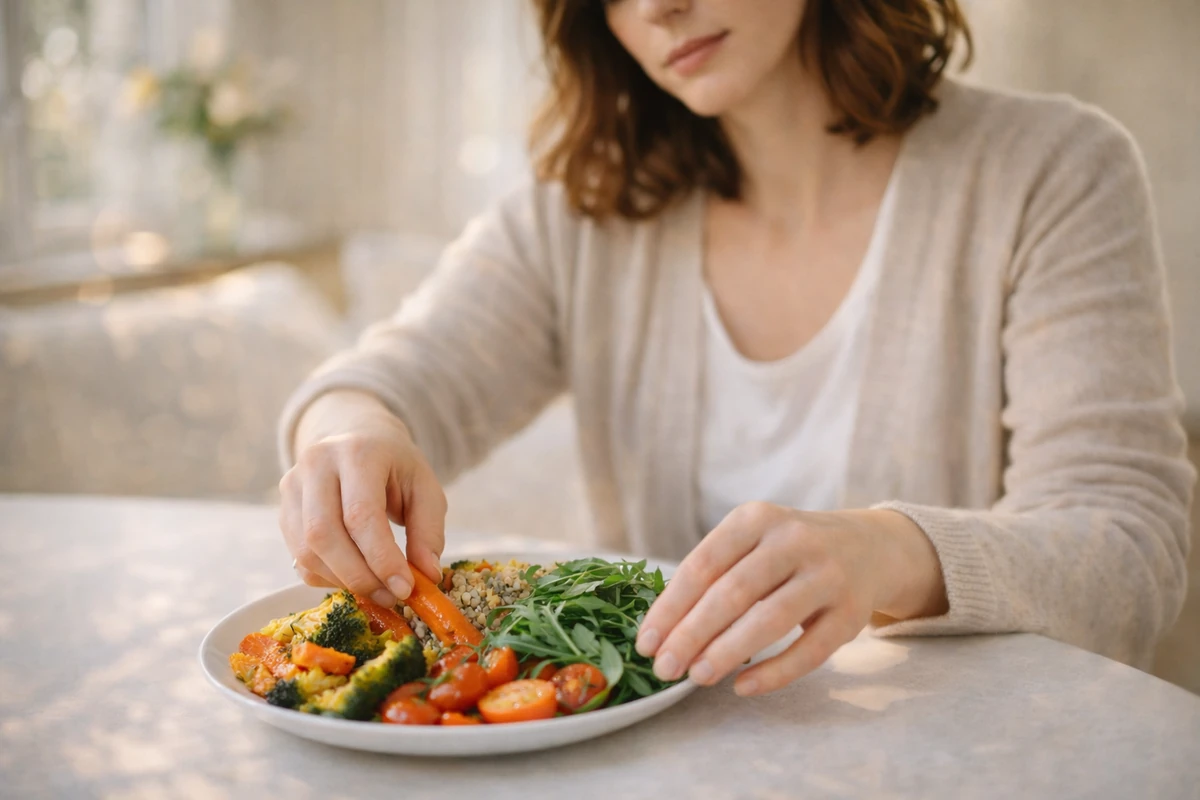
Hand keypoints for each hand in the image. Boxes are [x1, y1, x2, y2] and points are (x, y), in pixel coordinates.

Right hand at [278, 390, 447, 606]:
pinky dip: (328, 578)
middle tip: (390, 596)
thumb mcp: (425, 488)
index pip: (361, 515)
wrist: (356, 438)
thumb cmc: (394, 466)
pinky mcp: (283, 509)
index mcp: (357, 452)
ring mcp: (293, 486)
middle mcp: (316, 465)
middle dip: (359, 576)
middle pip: (324, 535)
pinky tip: (355, 577)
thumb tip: (428, 575)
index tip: (405, 588)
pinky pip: (299, 558)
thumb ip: (428, 530)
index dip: (381, 558)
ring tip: (378, 590)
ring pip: (306, 550)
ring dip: (343, 581)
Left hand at [635, 503, 946, 695]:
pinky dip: (773, 672)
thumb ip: (714, 574)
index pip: (703, 564)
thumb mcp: (753, 541)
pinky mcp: (852, 613)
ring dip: (727, 653)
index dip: (670, 607)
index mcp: (756, 519)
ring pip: (770, 620)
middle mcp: (794, 540)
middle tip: (664, 668)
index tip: (645, 642)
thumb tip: (662, 631)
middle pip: (733, 592)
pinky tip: (742, 686)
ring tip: (696, 677)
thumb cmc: (788, 551)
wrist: (870, 547)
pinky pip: (809, 651)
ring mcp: (827, 575)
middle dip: (691, 634)